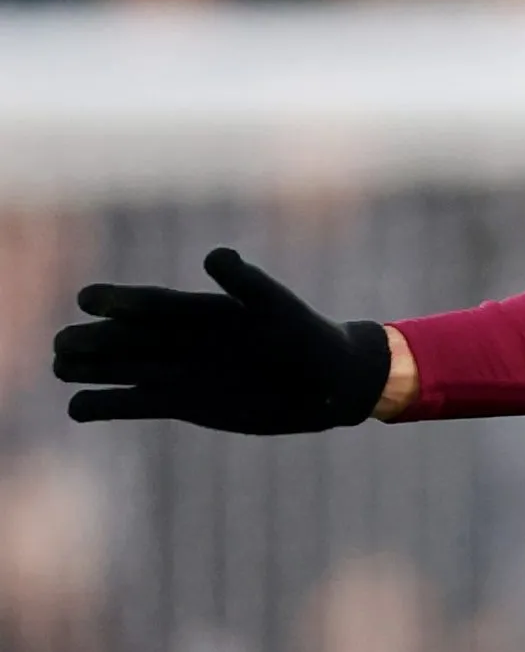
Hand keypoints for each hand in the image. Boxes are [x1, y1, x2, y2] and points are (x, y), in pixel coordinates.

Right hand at [53, 248, 392, 434]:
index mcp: (205, 311)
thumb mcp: (277, 307)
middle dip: (95, 339)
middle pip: (129, 338)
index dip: (121, 300)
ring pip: (124, 368)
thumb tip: (214, 255)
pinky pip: (136, 403)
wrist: (326, 384)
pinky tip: (77, 408)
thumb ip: (246, 282)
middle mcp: (186, 339)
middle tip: (63, 343)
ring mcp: (181, 370)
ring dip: (92, 368)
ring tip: (60, 367)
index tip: (88, 298)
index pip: (154, 304)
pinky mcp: (183, 402)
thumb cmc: (306, 337)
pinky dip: (107, 406)